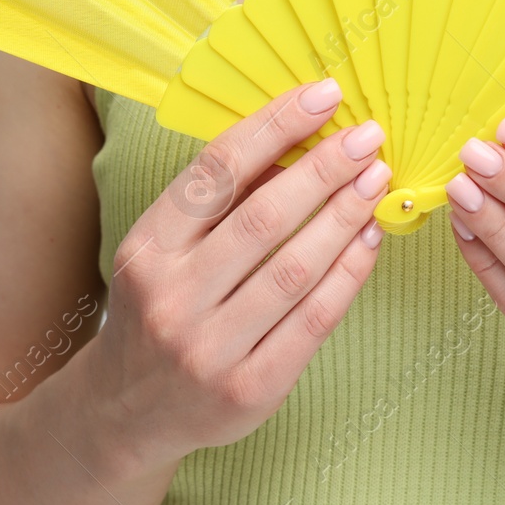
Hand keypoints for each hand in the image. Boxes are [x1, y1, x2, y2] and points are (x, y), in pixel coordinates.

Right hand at [87, 79, 390, 466]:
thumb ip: (224, 200)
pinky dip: (350, 272)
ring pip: (295, 268)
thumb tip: (300, 136)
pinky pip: (314, 319)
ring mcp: (209, 348)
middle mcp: (172, 297)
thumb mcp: (167, 248)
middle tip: (367, 137)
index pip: (218, 171)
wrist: (127, 409)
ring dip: (345, 215)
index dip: (276, 125)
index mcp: (147, 247)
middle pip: (264, 218)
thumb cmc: (161, 306)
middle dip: (324, 169)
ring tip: (377, 179)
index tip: (324, 94)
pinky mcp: (249, 389)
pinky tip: (369, 238)